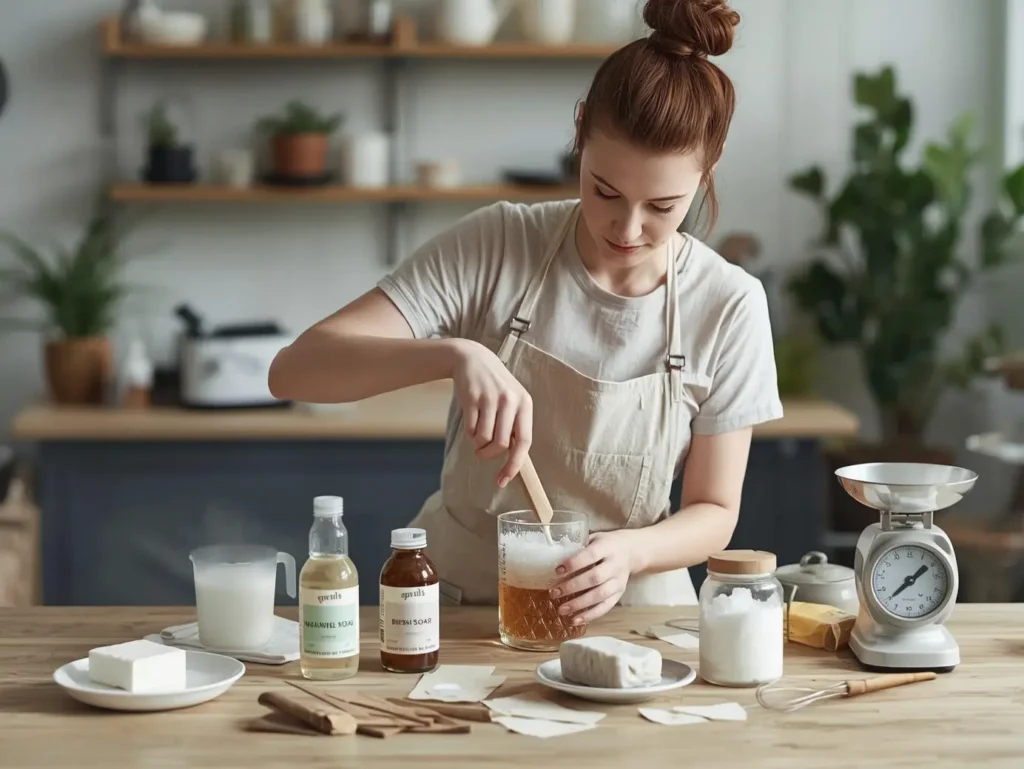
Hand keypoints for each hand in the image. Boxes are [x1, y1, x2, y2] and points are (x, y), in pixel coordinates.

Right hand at [449, 339, 532, 486]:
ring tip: (476, 434)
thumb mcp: (511, 401)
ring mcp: (491, 398)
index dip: (514, 464)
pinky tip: (471, 421)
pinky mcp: (472, 398)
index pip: (524, 441)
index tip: (504, 479)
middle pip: (501, 444)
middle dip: (489, 454)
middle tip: (482, 454)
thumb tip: (514, 461)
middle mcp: (510, 401)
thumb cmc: (494, 388)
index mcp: (525, 404)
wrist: (472, 359)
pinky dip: (469, 434)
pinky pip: (471, 429)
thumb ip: (514, 426)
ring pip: (484, 439)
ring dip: (477, 444)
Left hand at [548, 530, 639, 624]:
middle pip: (595, 578)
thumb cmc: (605, 544)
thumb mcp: (594, 538)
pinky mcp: (619, 594)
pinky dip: (590, 615)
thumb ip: (578, 546)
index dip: (574, 563)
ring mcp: (619, 581)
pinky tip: (575, 620)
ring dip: (579, 604)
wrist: (631, 551)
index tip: (557, 571)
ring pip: (600, 595)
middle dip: (572, 587)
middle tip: (554, 593)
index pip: (591, 555)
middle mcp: (615, 565)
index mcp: (607, 547)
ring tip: (561, 610)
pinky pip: (605, 607)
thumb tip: (552, 557)